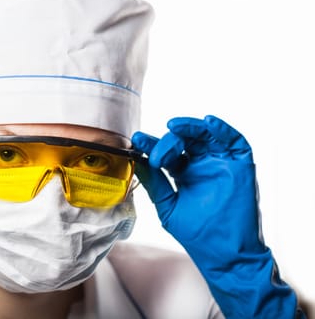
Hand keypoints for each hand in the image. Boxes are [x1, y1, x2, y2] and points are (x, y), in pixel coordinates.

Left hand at [132, 115, 301, 317]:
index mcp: (183, 174)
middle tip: (157, 151)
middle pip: (184, 141)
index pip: (166, 153)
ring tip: (174, 126)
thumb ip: (155, 185)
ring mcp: (221, 164)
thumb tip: (138, 163)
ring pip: (206, 136)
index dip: (152, 145)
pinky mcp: (241, 166)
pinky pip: (235, 142)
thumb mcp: (169, 208)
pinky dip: (223, 129)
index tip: (137, 140)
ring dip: (190, 127)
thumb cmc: (197, 234)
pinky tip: (208, 122)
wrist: (225, 254)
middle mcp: (201, 166)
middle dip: (168, 140)